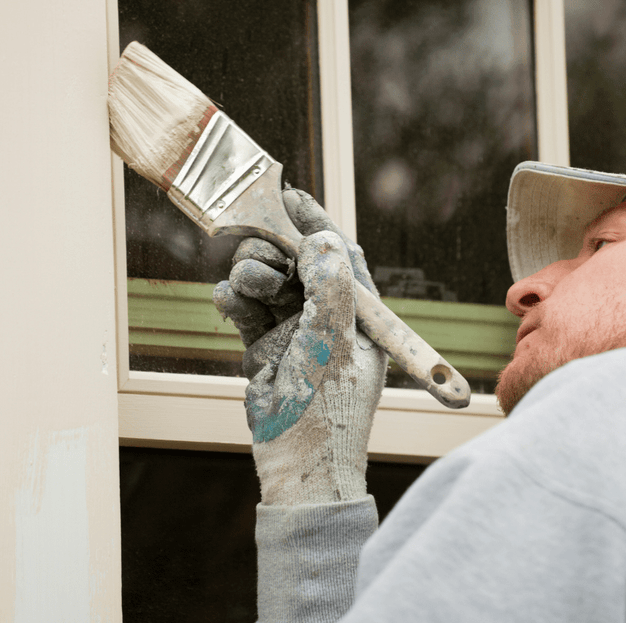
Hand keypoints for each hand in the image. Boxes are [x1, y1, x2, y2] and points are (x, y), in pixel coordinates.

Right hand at [213, 189, 387, 505]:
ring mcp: (295, 331)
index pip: (340, 256)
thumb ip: (329, 286)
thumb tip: (321, 238)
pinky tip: (226, 300)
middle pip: (297, 264)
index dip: (318, 224)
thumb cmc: (328, 410)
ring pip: (268, 283)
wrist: (298, 467)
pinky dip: (234, 300)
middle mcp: (327, 317)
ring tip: (241, 287)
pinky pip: (247, 310)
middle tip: (257, 254)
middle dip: (275, 253)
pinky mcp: (264, 346)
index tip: (292, 198)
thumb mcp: (334, 342)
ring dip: (251, 276)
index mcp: (358, 314)